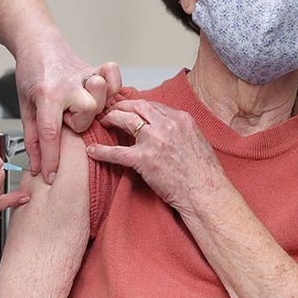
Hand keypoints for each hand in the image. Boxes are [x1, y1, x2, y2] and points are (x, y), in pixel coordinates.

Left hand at [16, 43, 120, 182]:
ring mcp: (84, 75)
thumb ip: (32, 138)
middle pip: (85, 117)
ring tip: (81, 106)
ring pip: (100, 100)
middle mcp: (68, 85)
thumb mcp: (25, 107)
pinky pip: (113, 76)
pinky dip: (113, 85)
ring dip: (93, 108)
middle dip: (76, 123)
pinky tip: (102, 92)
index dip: (51, 160)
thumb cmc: (31, 75)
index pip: (50, 134)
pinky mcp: (95, 68)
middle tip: (66, 117)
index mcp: (46, 96)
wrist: (37, 44)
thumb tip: (37, 167)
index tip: (51, 176)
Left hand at [90, 100, 226, 216]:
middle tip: (109, 110)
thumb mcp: (196, 139)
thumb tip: (165, 126)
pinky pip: (117, 152)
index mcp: (181, 118)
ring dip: (110, 119)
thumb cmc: (204, 172)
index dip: (136, 105)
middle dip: (120, 106)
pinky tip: (91, 151)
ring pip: (125, 120)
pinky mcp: (144, 160)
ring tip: (101, 122)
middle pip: (136, 106)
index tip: (127, 107)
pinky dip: (101, 151)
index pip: (152, 104)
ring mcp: (154, 141)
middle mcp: (167, 125)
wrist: (206, 193)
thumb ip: (179, 129)